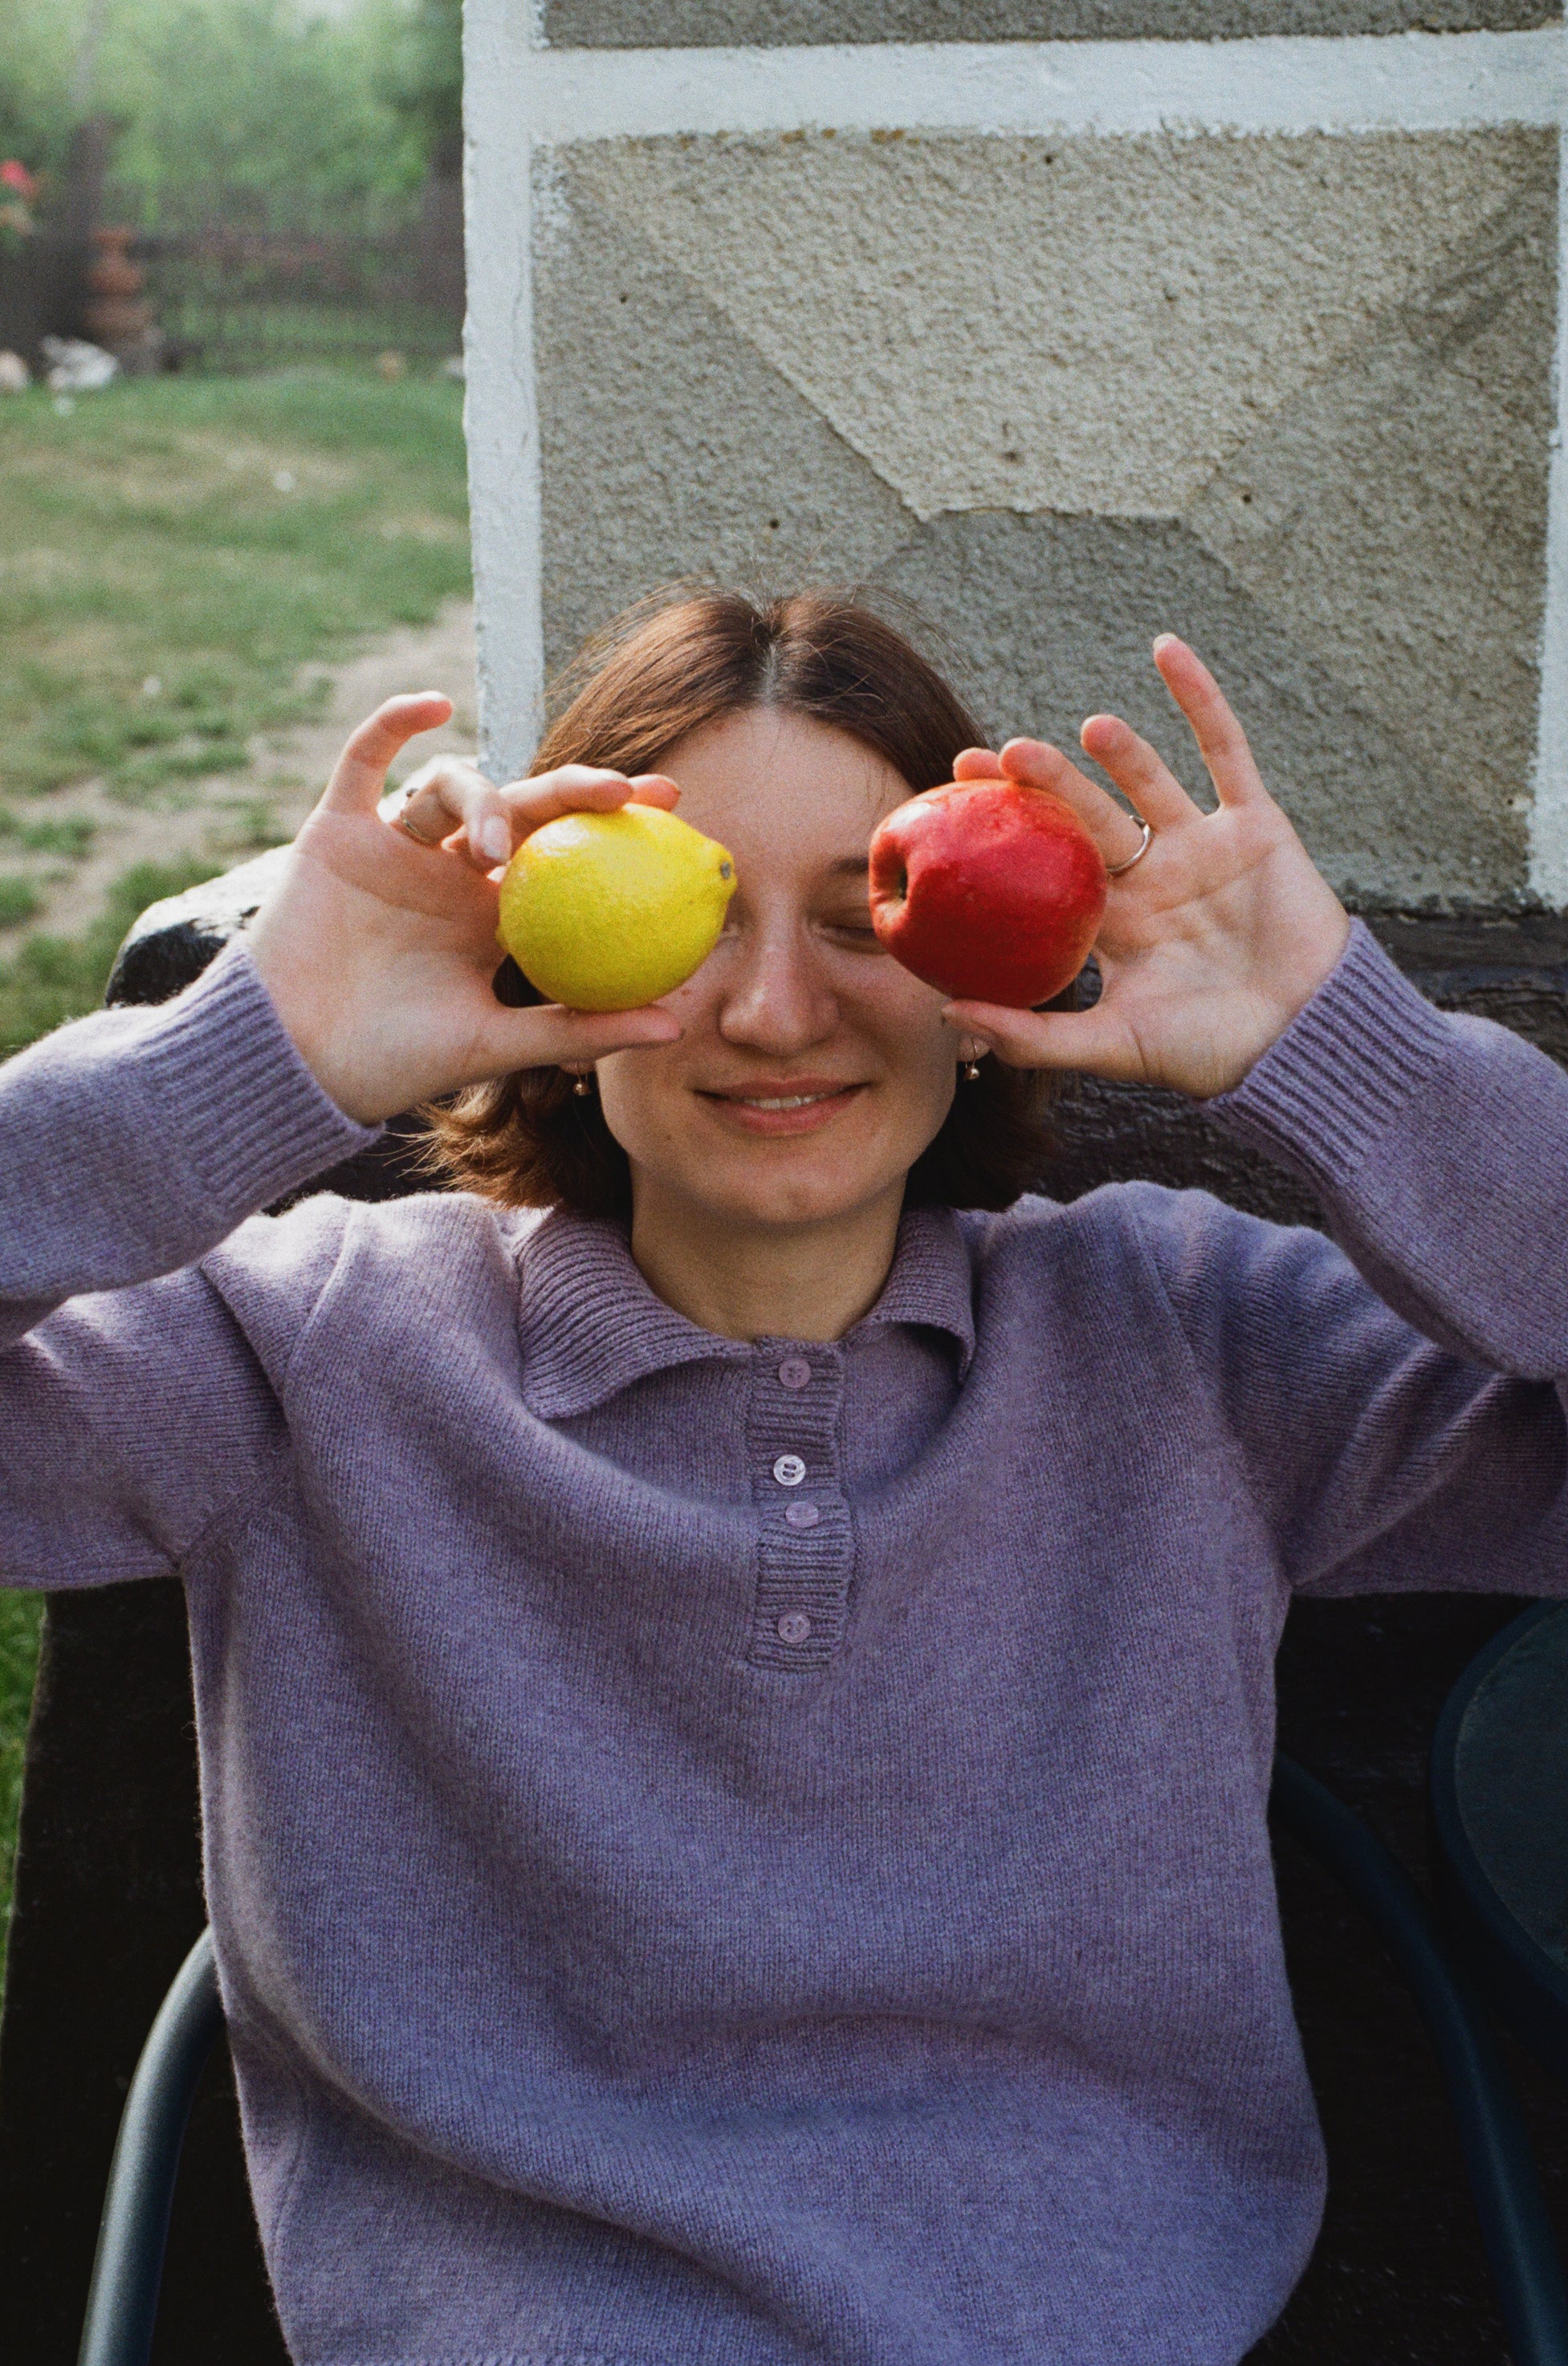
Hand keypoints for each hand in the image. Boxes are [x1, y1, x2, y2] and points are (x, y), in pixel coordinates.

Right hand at [245, 694, 683, 1122]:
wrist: (297, 1062)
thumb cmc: (396, 1062)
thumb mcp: (496, 1044)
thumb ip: (578, 1028)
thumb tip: (676, 1023)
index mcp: (494, 914)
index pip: (567, 851)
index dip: (616, 822)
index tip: (674, 807)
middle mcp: (449, 872)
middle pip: (522, 805)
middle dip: (575, 787)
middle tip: (623, 793)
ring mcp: (394, 848)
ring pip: (451, 786)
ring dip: (483, 800)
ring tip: (495, 851)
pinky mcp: (338, 832)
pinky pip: (364, 760)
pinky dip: (392, 725)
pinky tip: (434, 706)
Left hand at [942, 637, 1350, 1099]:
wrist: (1304, 1040)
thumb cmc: (1210, 1054)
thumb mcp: (1112, 1048)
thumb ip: (1033, 1037)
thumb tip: (945, 1014)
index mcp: (1112, 923)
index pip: (1045, 867)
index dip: (1004, 834)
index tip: (954, 802)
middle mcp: (1151, 877)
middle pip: (1088, 817)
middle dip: (1045, 786)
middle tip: (996, 757)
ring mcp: (1202, 846)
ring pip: (1149, 781)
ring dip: (1118, 751)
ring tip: (1084, 731)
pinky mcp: (1255, 824)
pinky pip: (1225, 749)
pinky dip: (1199, 698)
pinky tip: (1166, 650)